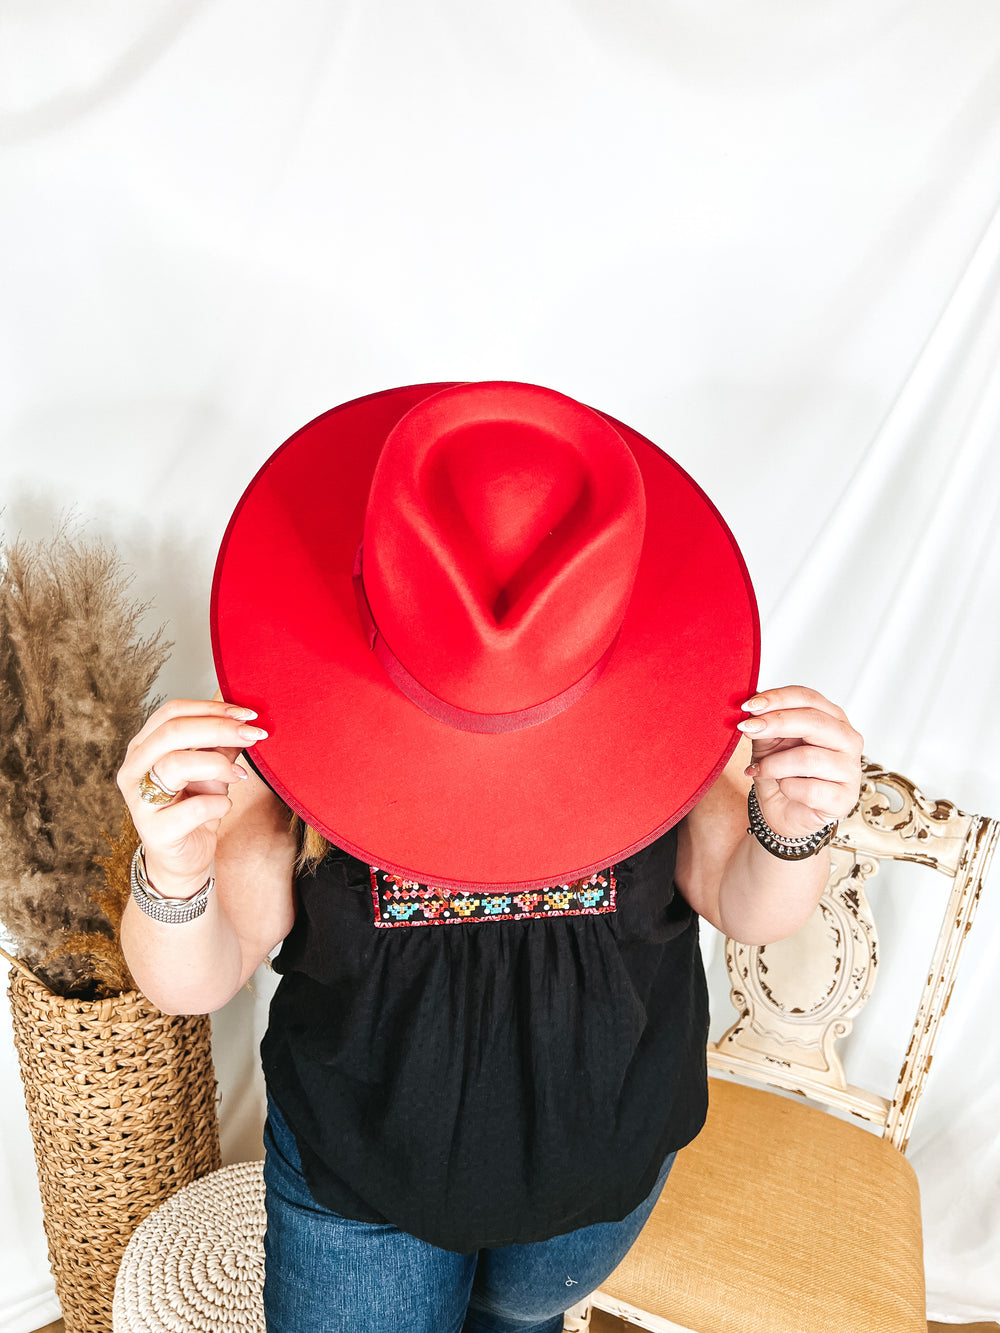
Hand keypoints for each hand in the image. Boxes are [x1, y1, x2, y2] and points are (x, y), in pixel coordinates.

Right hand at [116, 698, 267, 894]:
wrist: (184, 859)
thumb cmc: (193, 807)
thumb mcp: (210, 770)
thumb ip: (221, 744)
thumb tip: (246, 719)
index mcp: (143, 747)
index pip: (171, 712)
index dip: (211, 708)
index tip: (247, 714)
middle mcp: (133, 770)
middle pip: (172, 732)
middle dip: (219, 729)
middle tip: (253, 735)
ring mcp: (139, 801)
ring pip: (176, 764)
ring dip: (218, 765)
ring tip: (239, 776)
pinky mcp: (155, 832)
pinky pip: (193, 808)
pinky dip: (219, 803)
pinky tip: (223, 806)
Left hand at [737, 685, 862, 839]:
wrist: (783, 811)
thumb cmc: (780, 771)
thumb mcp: (768, 741)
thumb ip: (765, 721)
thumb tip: (752, 706)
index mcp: (832, 719)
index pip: (808, 698)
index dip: (777, 698)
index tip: (749, 706)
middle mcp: (848, 740)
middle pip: (814, 722)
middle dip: (775, 723)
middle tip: (746, 729)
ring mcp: (850, 770)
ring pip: (808, 758)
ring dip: (774, 764)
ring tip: (761, 770)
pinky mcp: (844, 799)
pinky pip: (809, 790)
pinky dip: (786, 787)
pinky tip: (782, 788)